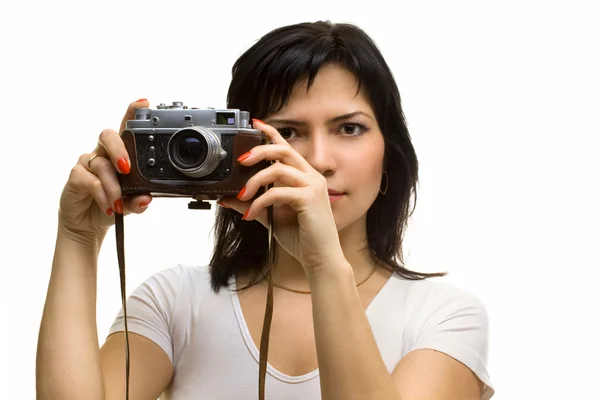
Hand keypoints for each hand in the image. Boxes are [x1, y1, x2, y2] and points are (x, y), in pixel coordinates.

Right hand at [58, 99, 152, 241]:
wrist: (88, 224)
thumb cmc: (112, 204)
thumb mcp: (130, 204)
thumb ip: (139, 201)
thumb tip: (146, 199)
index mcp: (120, 154)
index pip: (126, 129)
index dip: (132, 113)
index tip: (143, 103)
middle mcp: (104, 153)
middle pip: (108, 136)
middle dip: (119, 149)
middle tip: (127, 168)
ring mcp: (88, 163)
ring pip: (101, 165)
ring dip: (113, 187)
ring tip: (119, 204)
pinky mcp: (76, 176)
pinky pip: (89, 180)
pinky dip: (101, 194)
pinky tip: (108, 207)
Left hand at [218, 119, 343, 272]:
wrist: (320, 259)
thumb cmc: (302, 238)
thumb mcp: (270, 217)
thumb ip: (252, 204)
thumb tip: (227, 198)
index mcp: (305, 177)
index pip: (287, 148)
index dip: (272, 133)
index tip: (255, 124)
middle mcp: (311, 177)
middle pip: (283, 150)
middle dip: (259, 150)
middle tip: (240, 160)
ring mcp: (312, 186)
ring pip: (278, 169)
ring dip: (254, 181)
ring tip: (241, 197)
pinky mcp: (309, 199)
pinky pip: (277, 192)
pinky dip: (260, 202)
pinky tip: (251, 214)